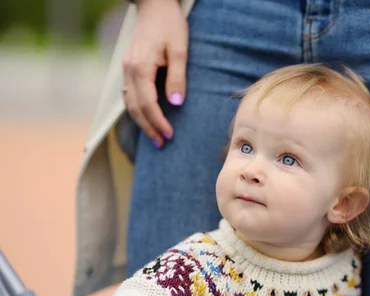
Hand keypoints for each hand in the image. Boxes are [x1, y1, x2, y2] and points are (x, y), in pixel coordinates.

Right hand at [122, 0, 188, 148]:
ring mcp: (126, 69)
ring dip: (141, 122)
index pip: (147, 104)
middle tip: (162, 144)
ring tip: (155, 137)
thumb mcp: (179, 50)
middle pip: (135, 108)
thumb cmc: (169, 24)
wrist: (154, 5)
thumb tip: (175, 103)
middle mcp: (128, 71)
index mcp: (140, 68)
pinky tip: (146, 118)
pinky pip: (129, 95)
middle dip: (148, 128)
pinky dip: (137, 110)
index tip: (170, 135)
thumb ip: (177, 77)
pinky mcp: (129, 68)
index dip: (158, 122)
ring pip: (129, 103)